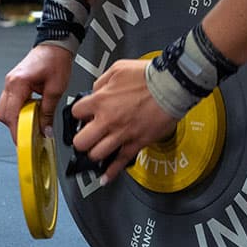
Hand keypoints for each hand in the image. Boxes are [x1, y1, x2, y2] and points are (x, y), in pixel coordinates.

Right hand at [0, 44, 72, 143]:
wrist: (54, 45)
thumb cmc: (55, 59)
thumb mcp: (56, 89)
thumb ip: (48, 111)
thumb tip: (45, 129)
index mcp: (18, 83)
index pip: (12, 114)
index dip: (17, 132)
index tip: (24, 143)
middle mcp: (10, 82)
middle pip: (3, 114)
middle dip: (14, 128)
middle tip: (28, 136)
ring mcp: (10, 83)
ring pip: (4, 110)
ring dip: (15, 120)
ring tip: (30, 125)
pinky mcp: (14, 83)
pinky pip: (10, 103)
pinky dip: (17, 112)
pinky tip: (29, 114)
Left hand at [70, 57, 177, 183]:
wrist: (170, 86)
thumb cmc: (147, 76)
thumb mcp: (117, 69)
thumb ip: (101, 82)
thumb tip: (95, 91)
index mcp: (101, 100)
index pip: (76, 113)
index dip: (79, 114)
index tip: (84, 115)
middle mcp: (108, 120)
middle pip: (81, 141)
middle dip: (81, 139)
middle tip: (86, 136)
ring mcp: (122, 134)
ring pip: (96, 155)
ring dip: (94, 153)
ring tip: (97, 149)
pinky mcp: (136, 143)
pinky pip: (120, 162)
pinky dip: (111, 173)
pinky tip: (104, 178)